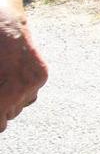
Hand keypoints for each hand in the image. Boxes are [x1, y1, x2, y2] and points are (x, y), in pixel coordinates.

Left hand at [0, 13, 47, 131]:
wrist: (4, 26)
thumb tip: (0, 113)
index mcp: (4, 96)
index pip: (0, 126)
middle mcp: (21, 93)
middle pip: (10, 115)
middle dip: (2, 106)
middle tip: (0, 89)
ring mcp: (34, 84)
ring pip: (22, 105)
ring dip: (12, 98)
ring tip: (5, 82)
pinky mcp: (42, 75)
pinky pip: (32, 93)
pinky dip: (24, 88)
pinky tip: (15, 76)